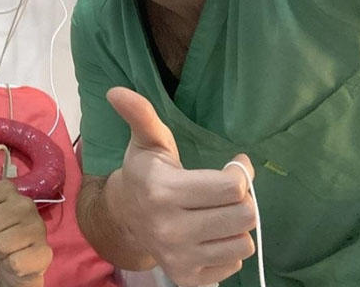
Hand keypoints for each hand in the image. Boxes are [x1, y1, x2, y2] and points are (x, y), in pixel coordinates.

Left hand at [0, 179, 51, 286]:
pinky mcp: (44, 253)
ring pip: (0, 244)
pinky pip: (14, 262)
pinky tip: (17, 258)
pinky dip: (11, 264)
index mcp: (11, 191)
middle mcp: (27, 205)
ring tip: (8, 247)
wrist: (19, 259)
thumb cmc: (0, 229)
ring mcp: (38, 229)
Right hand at [107, 87, 256, 286]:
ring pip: (243, 242)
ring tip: (214, 212)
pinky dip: (226, 247)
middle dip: (240, 199)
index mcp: (162, 191)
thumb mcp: (147, 140)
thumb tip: (115, 91)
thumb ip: (140, 114)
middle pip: (244, 215)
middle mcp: (169, 229)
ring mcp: (179, 257)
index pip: (232, 187)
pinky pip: (234, 264)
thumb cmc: (145, 173)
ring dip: (234, 225)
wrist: (125, 217)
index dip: (239, 172)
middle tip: (224, 191)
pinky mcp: (188, 278)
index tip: (233, 165)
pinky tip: (207, 234)